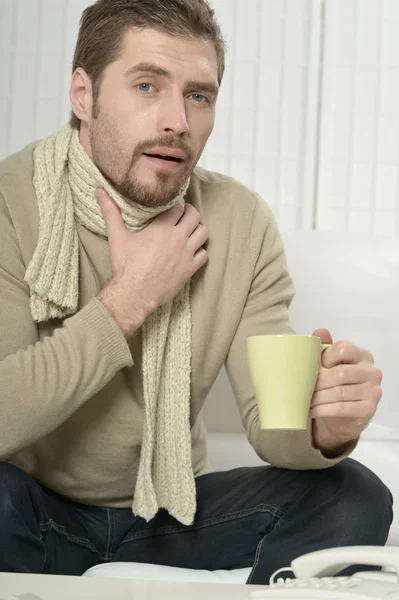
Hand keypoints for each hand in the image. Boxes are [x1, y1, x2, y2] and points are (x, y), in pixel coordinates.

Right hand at [95, 189, 207, 337]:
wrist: (134, 294)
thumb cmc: (126, 266)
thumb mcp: (117, 237)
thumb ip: (110, 212)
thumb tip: (99, 191)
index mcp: (161, 228)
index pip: (178, 207)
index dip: (177, 205)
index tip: (173, 207)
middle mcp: (177, 238)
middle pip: (194, 216)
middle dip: (190, 213)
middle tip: (183, 216)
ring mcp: (186, 254)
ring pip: (203, 233)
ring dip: (197, 230)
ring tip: (190, 231)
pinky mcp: (190, 269)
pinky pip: (204, 254)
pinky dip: (200, 251)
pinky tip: (192, 251)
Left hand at [310, 328, 381, 455]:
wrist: (345, 416)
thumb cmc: (336, 384)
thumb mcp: (330, 364)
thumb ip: (325, 347)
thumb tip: (320, 331)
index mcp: (362, 356)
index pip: (343, 348)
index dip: (325, 357)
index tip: (314, 366)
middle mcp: (372, 372)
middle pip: (341, 373)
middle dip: (318, 381)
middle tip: (303, 387)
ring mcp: (373, 391)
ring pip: (339, 392)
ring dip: (318, 397)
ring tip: (305, 400)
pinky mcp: (368, 409)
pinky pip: (341, 408)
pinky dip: (323, 409)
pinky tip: (312, 410)